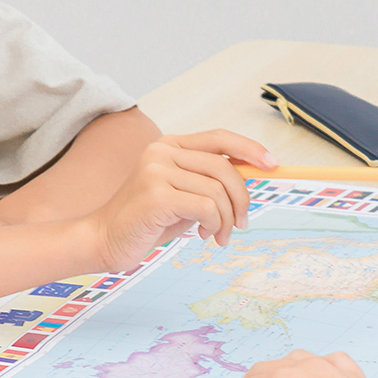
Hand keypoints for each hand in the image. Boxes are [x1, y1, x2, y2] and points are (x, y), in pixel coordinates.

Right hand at [80, 129, 274, 273]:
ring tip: (217, 235)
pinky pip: (205, 207)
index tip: (273, 164)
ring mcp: (156, 170)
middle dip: (241, 198)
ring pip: (217, 191)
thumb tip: (252, 177)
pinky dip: (212, 224)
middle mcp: (162, 151)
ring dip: (225, 219)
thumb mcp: (183, 195)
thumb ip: (208, 182)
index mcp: (169, 146)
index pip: (219, 138)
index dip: (249, 148)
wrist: (104, 240)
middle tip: (241, 223)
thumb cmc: (146, 221)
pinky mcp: (155, 194)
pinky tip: (201, 235)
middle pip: (224, 167)